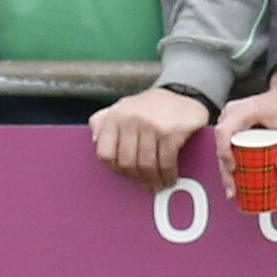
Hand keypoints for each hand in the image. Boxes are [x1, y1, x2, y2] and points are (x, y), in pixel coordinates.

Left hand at [88, 87, 208, 190]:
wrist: (182, 92)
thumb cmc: (148, 106)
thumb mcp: (121, 108)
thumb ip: (103, 122)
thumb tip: (94, 141)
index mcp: (114, 117)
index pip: (105, 153)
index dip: (115, 169)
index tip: (125, 175)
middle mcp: (129, 120)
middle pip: (126, 163)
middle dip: (137, 178)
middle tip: (145, 184)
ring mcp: (150, 126)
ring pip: (146, 165)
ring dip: (153, 180)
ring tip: (158, 184)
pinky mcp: (171, 132)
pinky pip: (165, 162)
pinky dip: (167, 175)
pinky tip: (170, 178)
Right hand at [213, 55, 276, 199]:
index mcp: (244, 111)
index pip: (224, 131)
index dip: (224, 152)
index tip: (233, 169)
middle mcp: (232, 113)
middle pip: (220, 143)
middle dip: (224, 169)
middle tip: (231, 190)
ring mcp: (229, 118)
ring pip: (221, 146)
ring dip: (225, 168)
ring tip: (232, 189)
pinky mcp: (231, 125)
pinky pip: (226, 143)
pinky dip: (228, 160)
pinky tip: (233, 177)